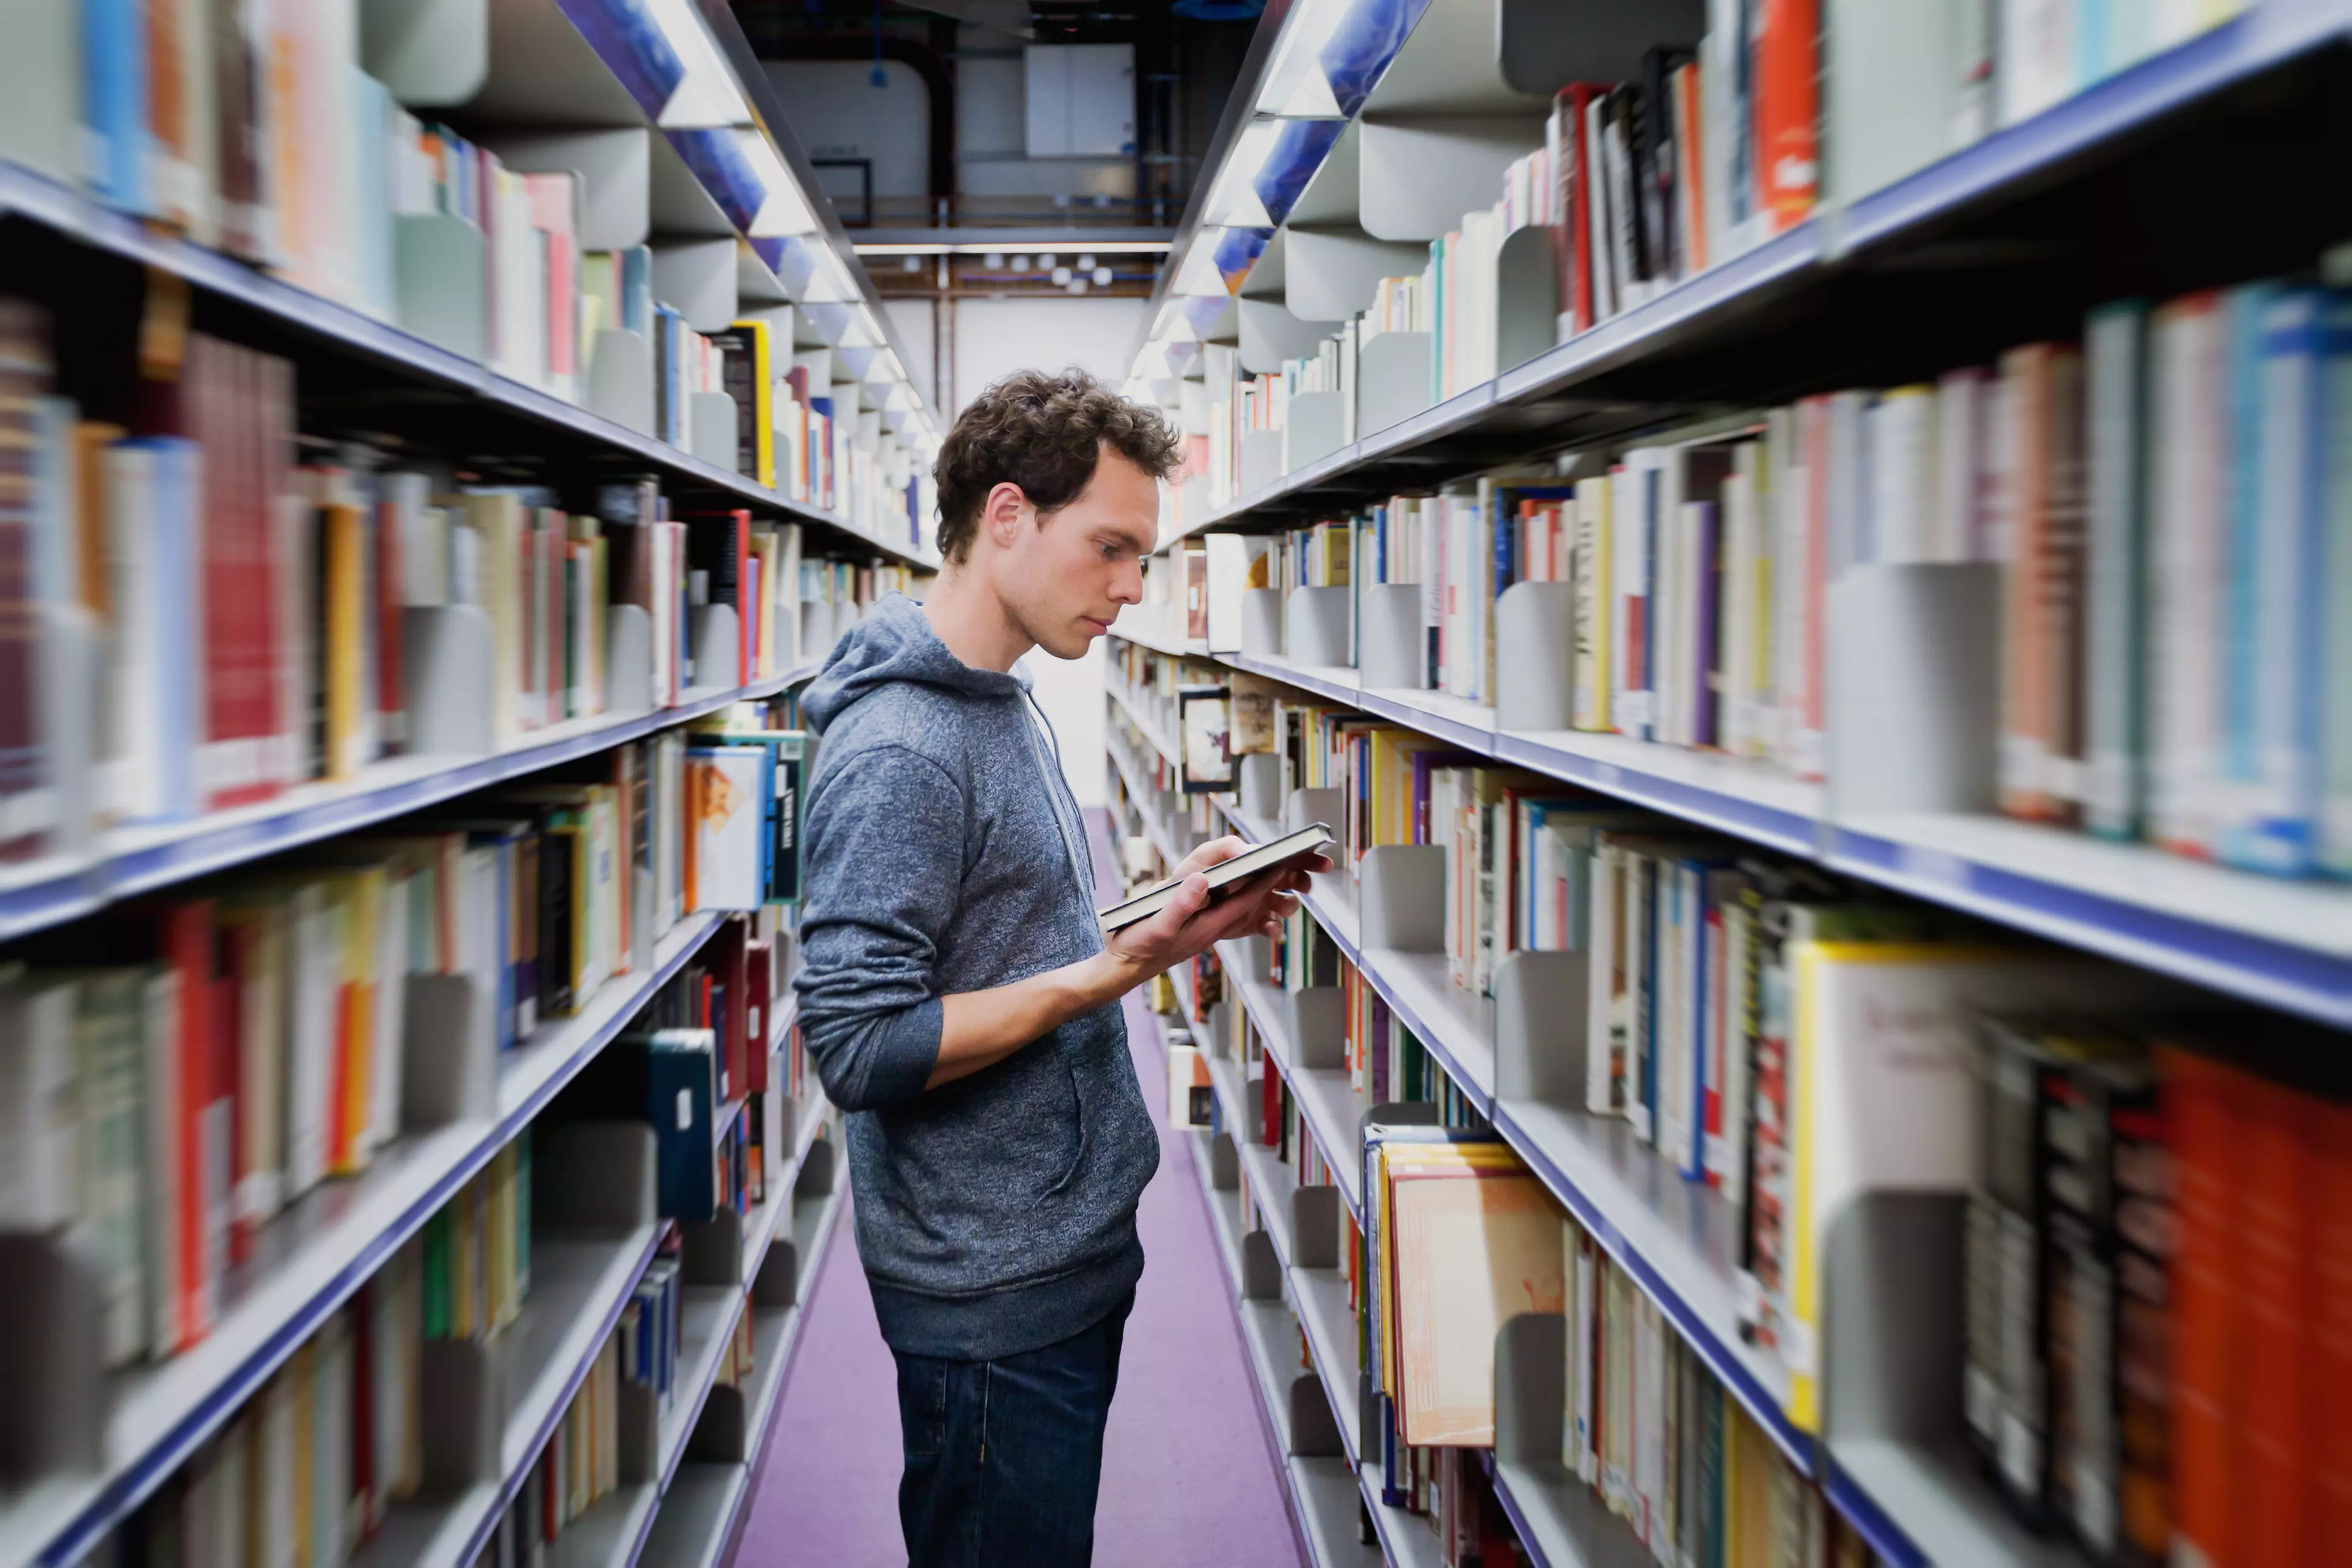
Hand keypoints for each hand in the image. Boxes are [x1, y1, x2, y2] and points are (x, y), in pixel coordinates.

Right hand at [1101, 841, 1335, 987]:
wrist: (1125, 966)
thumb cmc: (1138, 946)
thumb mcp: (1156, 924)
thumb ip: (1180, 905)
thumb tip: (1202, 881)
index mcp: (1207, 927)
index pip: (1243, 903)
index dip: (1262, 883)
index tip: (1281, 864)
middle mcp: (1211, 928)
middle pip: (1249, 907)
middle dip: (1271, 888)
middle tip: (1292, 868)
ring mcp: (1205, 930)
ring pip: (1240, 911)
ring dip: (1259, 895)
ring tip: (1278, 877)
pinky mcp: (1196, 930)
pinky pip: (1226, 916)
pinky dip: (1240, 903)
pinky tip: (1242, 893)